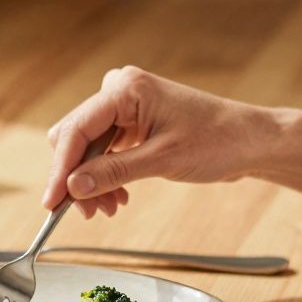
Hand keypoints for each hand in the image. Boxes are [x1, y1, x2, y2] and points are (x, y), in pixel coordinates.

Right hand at [42, 66, 279, 217]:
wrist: (250, 141)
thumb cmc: (217, 141)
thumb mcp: (162, 160)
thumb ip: (113, 172)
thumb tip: (72, 187)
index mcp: (125, 89)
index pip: (76, 130)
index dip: (60, 170)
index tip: (52, 203)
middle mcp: (120, 90)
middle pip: (75, 138)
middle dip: (76, 178)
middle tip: (86, 213)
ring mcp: (125, 105)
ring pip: (87, 147)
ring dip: (91, 181)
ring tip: (108, 209)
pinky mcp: (132, 121)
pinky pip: (103, 150)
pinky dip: (105, 175)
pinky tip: (117, 197)